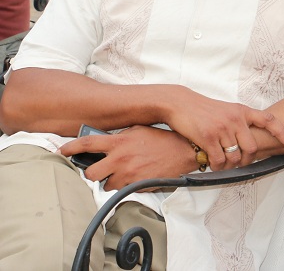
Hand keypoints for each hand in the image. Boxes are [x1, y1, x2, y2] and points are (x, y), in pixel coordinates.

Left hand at [58, 126, 192, 190]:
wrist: (184, 152)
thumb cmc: (163, 139)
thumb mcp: (139, 130)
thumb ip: (120, 137)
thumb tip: (105, 142)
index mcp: (120, 143)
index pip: (87, 145)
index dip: (71, 148)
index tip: (62, 151)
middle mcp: (121, 160)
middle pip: (91, 173)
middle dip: (92, 173)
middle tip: (100, 169)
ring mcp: (129, 175)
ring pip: (106, 185)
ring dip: (111, 181)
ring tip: (123, 172)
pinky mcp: (137, 186)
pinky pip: (122, 190)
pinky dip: (125, 186)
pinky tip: (135, 176)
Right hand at [163, 86, 283, 170]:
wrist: (180, 103)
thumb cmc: (203, 108)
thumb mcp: (227, 109)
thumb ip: (240, 121)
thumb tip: (249, 140)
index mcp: (242, 111)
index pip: (268, 120)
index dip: (281, 132)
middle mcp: (235, 118)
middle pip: (251, 148)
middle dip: (247, 160)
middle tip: (240, 163)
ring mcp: (222, 128)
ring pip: (235, 157)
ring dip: (230, 165)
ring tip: (224, 164)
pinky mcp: (208, 137)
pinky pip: (219, 160)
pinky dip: (218, 166)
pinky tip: (214, 164)